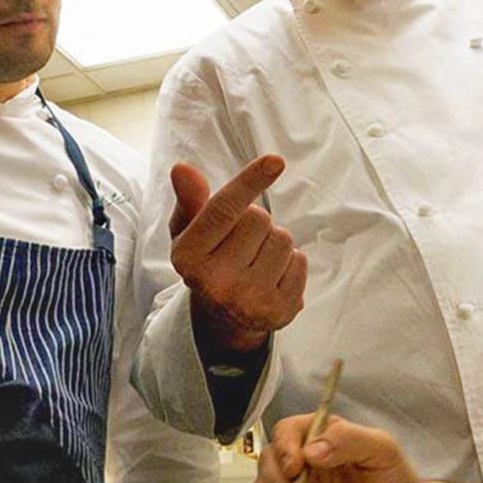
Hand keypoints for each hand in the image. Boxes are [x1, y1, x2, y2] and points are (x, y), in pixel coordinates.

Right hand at [168, 157, 305, 354]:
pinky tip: (271, 277)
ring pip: (282, 239)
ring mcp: (248, 301)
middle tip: (240, 244)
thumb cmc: (207, 261)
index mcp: (188, 259)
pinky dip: (290, 263)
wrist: (223, 320)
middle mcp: (215, 284)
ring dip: (273, 242)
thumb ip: (190, 200)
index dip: (249, 182)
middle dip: (254, 222)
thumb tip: (182, 169)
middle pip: (258, 218)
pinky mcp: (279, 312)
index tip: (275, 161)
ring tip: (256, 261)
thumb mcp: (189, 232)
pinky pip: (300, 261)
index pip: (222, 211)